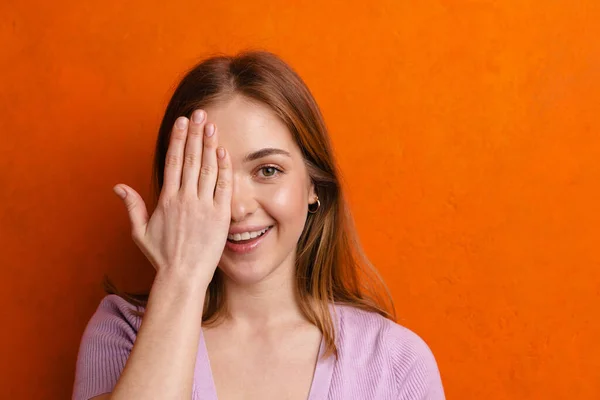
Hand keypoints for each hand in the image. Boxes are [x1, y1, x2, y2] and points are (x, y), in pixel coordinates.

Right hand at [112, 109, 231, 287]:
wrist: (183, 277)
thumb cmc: (162, 256)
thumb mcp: (140, 232)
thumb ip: (132, 206)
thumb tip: (118, 186)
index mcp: (166, 199)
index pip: (172, 161)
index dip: (177, 139)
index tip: (181, 122)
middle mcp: (185, 198)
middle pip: (190, 159)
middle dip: (194, 134)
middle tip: (199, 114)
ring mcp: (203, 206)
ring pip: (207, 168)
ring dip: (209, 145)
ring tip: (210, 125)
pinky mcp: (220, 215)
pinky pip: (223, 187)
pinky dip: (223, 169)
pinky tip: (223, 152)